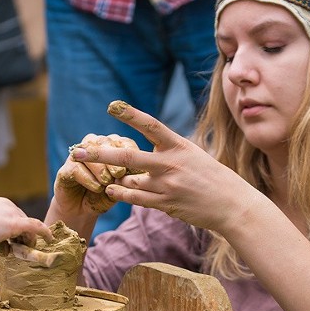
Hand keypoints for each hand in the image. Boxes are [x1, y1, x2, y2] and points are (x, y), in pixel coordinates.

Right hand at [0, 198, 53, 249]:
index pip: (13, 217)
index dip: (17, 230)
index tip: (15, 240)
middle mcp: (7, 205)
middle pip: (23, 221)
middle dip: (24, 236)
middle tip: (20, 248)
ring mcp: (12, 213)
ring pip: (29, 227)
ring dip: (29, 240)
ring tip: (25, 250)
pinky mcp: (15, 223)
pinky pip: (35, 227)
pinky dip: (44, 232)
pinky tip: (50, 239)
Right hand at [53, 133, 139, 215]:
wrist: (83, 212)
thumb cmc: (106, 196)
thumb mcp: (122, 188)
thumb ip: (129, 179)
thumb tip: (138, 171)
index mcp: (113, 146)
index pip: (124, 142)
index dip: (129, 153)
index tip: (135, 167)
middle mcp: (95, 146)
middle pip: (105, 143)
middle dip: (113, 159)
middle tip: (119, 173)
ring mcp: (78, 156)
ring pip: (89, 153)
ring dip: (100, 168)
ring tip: (107, 182)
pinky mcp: (65, 169)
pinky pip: (76, 168)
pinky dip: (88, 178)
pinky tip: (97, 187)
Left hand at [68, 101, 250, 231]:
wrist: (232, 204)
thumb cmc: (212, 177)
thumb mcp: (193, 155)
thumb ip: (167, 151)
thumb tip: (140, 154)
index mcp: (178, 145)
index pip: (150, 125)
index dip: (129, 114)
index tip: (111, 106)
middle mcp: (170, 163)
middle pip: (127, 157)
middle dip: (99, 154)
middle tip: (77, 152)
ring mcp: (167, 185)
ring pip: (129, 181)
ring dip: (115, 180)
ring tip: (105, 178)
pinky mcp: (166, 203)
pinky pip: (136, 199)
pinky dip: (121, 194)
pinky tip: (110, 190)